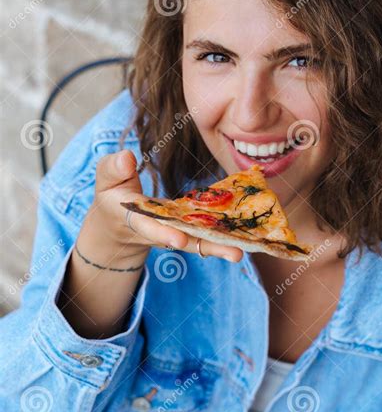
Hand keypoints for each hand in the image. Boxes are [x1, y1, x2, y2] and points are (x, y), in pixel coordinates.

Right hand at [79, 149, 242, 266]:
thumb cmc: (112, 193)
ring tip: (243, 252)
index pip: (150, 226)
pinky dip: (224, 235)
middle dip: (208, 247)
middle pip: (185, 241)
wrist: (118, 224)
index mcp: (135, 218)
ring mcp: (176, 232)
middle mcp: (159, 231)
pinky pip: (206, 234)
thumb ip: (114, 169)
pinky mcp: (188, 229)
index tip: (179, 240)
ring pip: (200, 242)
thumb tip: (127, 157)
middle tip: (235, 254)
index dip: (164, 233)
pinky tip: (246, 236)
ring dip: (221, 247)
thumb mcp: (106, 178)